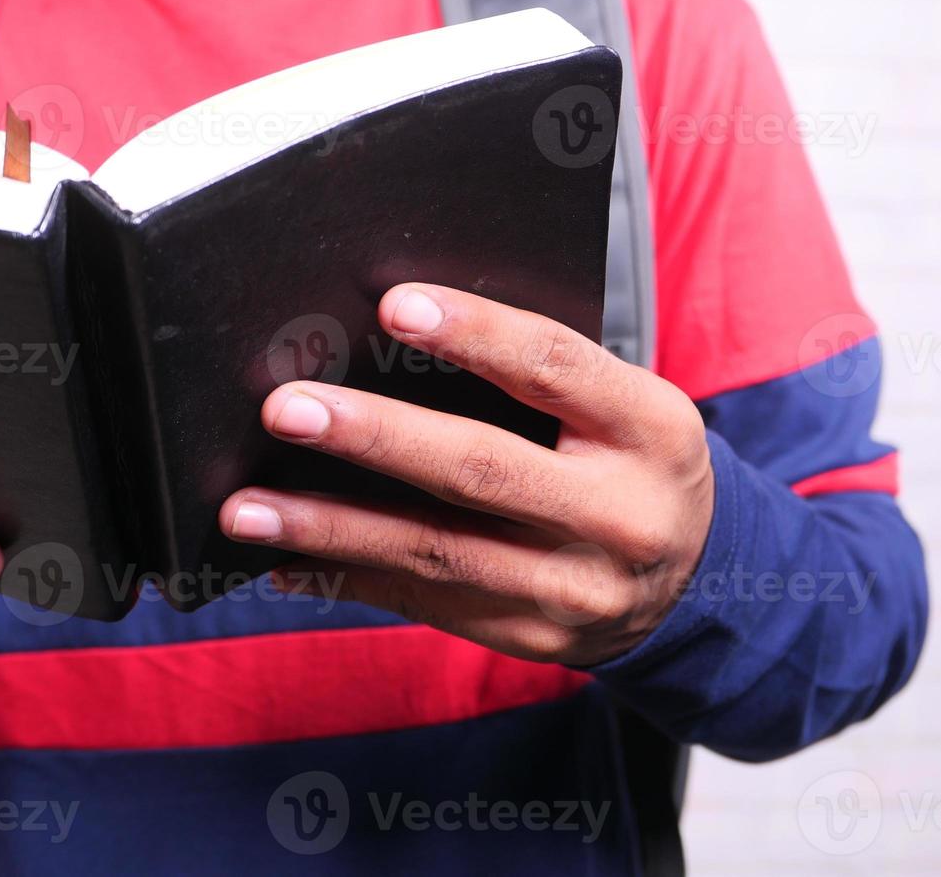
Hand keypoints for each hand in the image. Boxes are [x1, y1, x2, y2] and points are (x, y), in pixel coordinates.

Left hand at [219, 284, 714, 665]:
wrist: (693, 580)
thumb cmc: (635, 463)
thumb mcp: (625, 406)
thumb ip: (543, 376)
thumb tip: (396, 338)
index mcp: (651, 430)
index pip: (556, 368)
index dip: (475, 335)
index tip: (392, 305)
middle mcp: (622, 515)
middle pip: (483, 468)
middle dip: (376, 438)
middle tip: (287, 410)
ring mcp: (578, 588)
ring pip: (439, 552)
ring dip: (332, 528)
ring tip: (247, 507)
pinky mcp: (534, 636)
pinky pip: (428, 603)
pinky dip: (349, 576)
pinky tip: (288, 556)